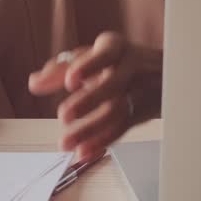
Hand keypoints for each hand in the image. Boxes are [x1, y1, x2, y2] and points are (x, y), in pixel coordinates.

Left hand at [28, 32, 161, 163]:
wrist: (166, 73)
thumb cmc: (118, 62)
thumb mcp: (93, 57)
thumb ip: (61, 69)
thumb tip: (34, 83)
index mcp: (115, 48)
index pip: (105, 54)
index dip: (88, 66)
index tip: (71, 79)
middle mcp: (130, 67)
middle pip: (112, 85)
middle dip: (88, 101)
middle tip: (64, 115)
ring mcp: (138, 91)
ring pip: (116, 112)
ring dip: (90, 129)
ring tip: (65, 143)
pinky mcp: (142, 113)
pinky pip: (122, 129)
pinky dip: (102, 142)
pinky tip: (84, 152)